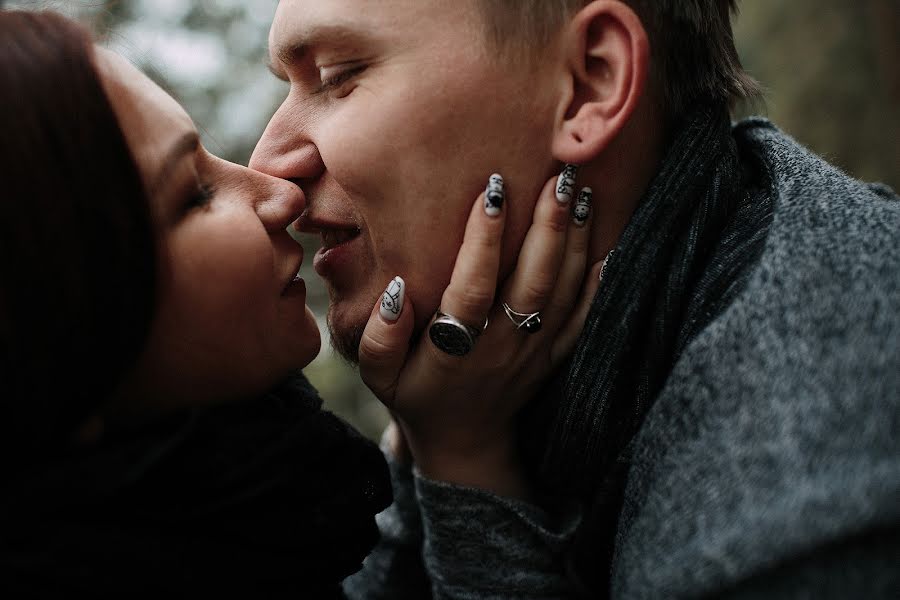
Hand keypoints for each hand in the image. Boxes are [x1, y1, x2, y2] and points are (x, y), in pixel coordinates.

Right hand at [359, 172, 602, 497]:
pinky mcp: (553, 355)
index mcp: (455, 350)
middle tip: (557, 175)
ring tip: (579, 190)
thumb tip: (394, 291)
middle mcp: (502, 347)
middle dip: (546, 227)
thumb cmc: (415, 396)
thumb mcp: (379, 378)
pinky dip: (599, 283)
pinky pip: (583, 318)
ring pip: (561, 292)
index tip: (490, 193)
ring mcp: (533, 351)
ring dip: (573, 241)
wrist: (465, 443)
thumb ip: (379, 339)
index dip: (482, 243)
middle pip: (531, 283)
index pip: (472, 289)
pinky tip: (609, 244)